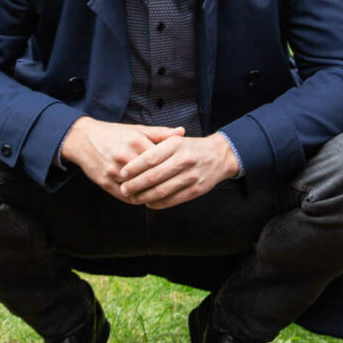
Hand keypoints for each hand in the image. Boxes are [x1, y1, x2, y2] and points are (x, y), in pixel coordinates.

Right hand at [61, 117, 184, 201]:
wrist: (82, 139)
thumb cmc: (114, 134)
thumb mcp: (137, 130)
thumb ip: (161, 133)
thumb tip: (182, 132)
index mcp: (135, 142)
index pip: (161, 160)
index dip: (172, 167)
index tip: (180, 171)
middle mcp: (124, 157)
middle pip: (151, 176)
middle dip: (164, 183)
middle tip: (176, 186)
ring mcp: (114, 171)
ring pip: (139, 189)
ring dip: (152, 194)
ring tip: (164, 195)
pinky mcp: (105, 182)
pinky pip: (125, 196)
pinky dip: (138, 199)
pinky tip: (147, 198)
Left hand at [118, 133, 238, 208]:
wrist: (219, 156)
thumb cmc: (191, 148)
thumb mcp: (175, 140)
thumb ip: (155, 145)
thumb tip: (131, 158)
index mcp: (175, 145)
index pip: (149, 158)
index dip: (133, 168)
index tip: (122, 173)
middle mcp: (184, 160)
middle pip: (153, 176)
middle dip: (135, 184)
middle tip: (124, 188)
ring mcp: (191, 176)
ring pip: (161, 190)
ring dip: (144, 196)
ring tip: (133, 197)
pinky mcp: (196, 190)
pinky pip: (172, 200)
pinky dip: (158, 203)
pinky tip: (148, 202)